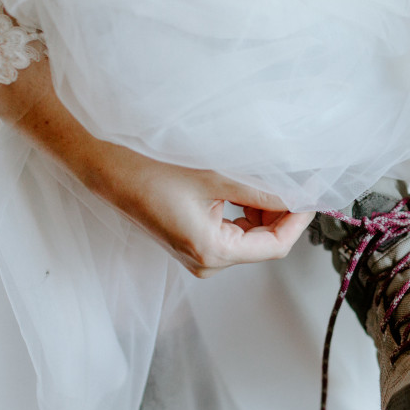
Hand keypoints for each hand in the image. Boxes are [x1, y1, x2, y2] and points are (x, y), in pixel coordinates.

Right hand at [0, 61, 312, 276]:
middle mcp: (202, 258)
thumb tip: (304, 192)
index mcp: (210, 253)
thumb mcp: (218, 171)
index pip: (276, 245)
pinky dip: (243, 199)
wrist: (97, 150)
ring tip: (268, 167)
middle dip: (281, 206)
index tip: (312, 185)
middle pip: (263, 238)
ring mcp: (192, 246)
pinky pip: (229, 221)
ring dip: (262, 200)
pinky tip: (243, 173)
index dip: (299, 215)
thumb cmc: (147, 161)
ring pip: (247, 228)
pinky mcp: (185, 231)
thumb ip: (267, 187)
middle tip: (295, 171)